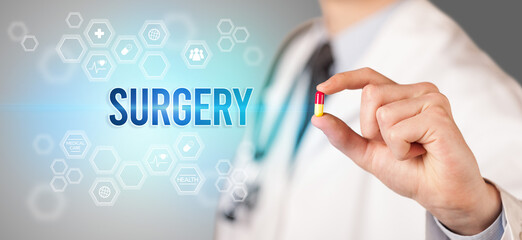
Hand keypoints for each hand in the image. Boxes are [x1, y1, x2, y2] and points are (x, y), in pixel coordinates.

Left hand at [312, 68, 500, 234]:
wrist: (440, 194)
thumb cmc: (410, 171)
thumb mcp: (368, 153)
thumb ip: (343, 136)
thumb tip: (317, 118)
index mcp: (400, 97)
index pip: (369, 77)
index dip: (344, 79)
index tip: (320, 90)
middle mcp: (416, 92)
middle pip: (370, 94)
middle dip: (371, 129)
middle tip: (398, 146)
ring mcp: (430, 99)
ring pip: (382, 113)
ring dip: (390, 143)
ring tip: (413, 150)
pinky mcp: (438, 113)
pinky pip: (397, 129)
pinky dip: (401, 150)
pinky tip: (422, 152)